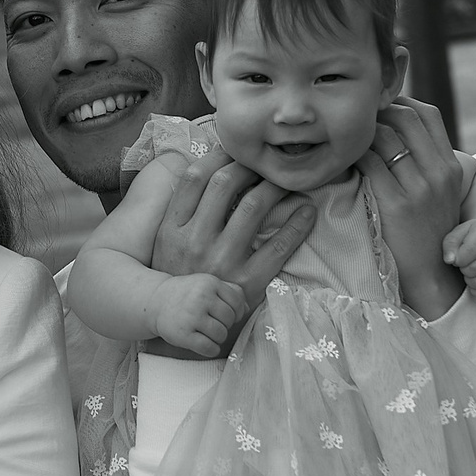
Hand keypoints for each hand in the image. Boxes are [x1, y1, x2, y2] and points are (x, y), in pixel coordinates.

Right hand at [147, 150, 318, 353]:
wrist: (182, 326)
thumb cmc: (178, 277)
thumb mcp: (167, 243)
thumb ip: (183, 211)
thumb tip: (208, 170)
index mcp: (172, 229)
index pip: (195, 177)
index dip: (218, 156)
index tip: (236, 150)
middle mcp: (194, 242)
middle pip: (225, 184)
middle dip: (249, 166)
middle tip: (266, 163)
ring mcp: (222, 263)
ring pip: (253, 207)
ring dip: (276, 187)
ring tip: (288, 181)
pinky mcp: (247, 283)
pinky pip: (279, 246)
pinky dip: (297, 223)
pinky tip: (308, 211)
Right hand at [155, 272, 248, 357]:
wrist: (155, 301)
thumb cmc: (186, 294)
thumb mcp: (206, 285)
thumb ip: (230, 291)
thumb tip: (247, 308)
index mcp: (209, 283)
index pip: (238, 303)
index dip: (236, 313)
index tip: (225, 316)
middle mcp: (201, 298)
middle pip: (230, 320)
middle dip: (225, 325)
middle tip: (213, 324)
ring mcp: (191, 316)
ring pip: (221, 335)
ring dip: (218, 338)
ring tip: (208, 334)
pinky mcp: (183, 334)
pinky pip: (209, 348)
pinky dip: (211, 349)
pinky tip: (204, 344)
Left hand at [359, 102, 464, 319]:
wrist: (432, 275)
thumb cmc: (428, 230)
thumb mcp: (440, 192)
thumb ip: (426, 162)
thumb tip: (394, 129)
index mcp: (451, 166)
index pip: (428, 114)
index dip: (401, 103)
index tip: (379, 108)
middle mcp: (439, 172)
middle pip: (405, 117)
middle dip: (377, 112)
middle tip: (355, 121)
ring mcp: (419, 189)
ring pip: (384, 137)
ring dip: (360, 133)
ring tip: (345, 139)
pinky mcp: (396, 205)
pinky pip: (368, 164)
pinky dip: (352, 156)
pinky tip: (342, 161)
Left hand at [443, 215, 475, 300]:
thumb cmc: (472, 237)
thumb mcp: (458, 233)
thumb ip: (450, 244)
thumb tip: (450, 260)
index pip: (469, 251)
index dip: (458, 259)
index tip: (458, 258)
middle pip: (475, 268)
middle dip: (464, 270)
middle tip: (464, 265)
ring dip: (470, 281)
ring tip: (470, 272)